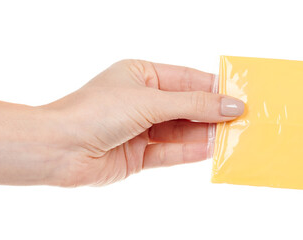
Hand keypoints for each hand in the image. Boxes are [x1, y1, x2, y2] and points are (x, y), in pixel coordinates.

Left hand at [43, 60, 244, 186]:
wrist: (59, 148)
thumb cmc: (97, 111)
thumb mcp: (150, 101)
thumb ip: (193, 106)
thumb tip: (232, 106)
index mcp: (141, 75)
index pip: (186, 79)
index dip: (214, 88)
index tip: (241, 96)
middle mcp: (141, 100)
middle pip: (186, 107)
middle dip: (212, 114)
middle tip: (243, 121)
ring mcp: (139, 128)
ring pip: (180, 131)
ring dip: (204, 134)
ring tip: (233, 138)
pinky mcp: (137, 154)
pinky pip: (169, 152)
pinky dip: (188, 152)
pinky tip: (210, 150)